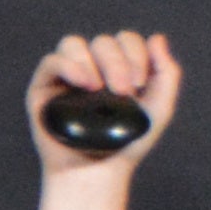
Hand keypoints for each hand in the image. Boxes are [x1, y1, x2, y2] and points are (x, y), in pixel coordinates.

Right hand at [21, 30, 180, 176]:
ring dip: (93, 61)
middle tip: (124, 91)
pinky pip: (51, 61)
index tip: (139, 84)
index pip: (125, 40)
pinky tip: (84, 83)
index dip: (135, 53)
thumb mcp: (159, 109)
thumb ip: (166, 73)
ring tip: (99, 88)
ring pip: (74, 43)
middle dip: (117, 62)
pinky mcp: (44, 87)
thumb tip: (158, 38)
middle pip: (103, 42)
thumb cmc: (129, 143)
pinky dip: (69, 65)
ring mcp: (66, 75)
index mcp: (118, 67)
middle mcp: (92, 67)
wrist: (99, 172)